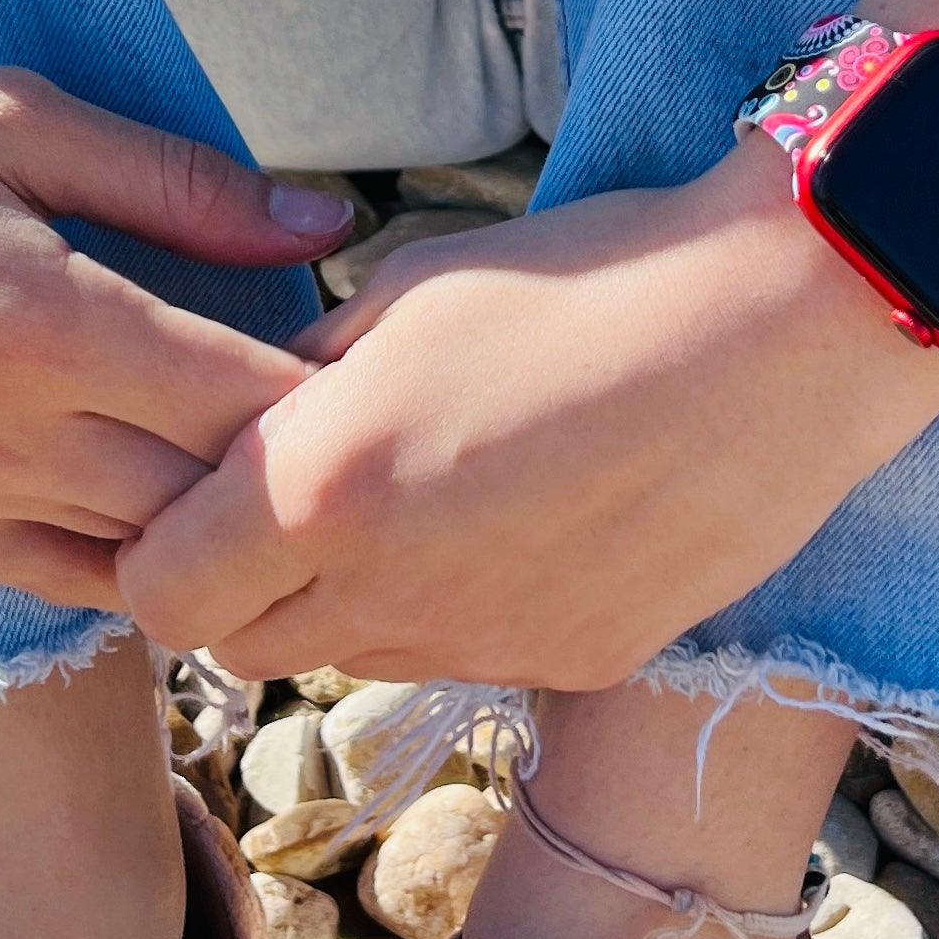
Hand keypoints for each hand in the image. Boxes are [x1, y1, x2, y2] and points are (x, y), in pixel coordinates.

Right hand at [0, 10, 349, 610]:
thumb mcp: (11, 114)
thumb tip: (331, 221)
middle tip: (373, 434)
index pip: (245, 408)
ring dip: (223, 531)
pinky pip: (50, 574)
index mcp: (40, 323)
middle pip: (207, 502)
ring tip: (291, 482)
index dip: (338, 402)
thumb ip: (177, 182)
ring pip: (139, 562)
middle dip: (301, 478)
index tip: (395, 368)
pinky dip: (129, 558)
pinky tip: (174, 513)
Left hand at [113, 136, 938, 686]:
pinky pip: (464, 655)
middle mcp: (391, 590)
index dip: (160, 547)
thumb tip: (255, 415)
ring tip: (419, 491)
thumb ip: (305, 374)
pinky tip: (519, 514)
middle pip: (243, 647)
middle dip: (238, 584)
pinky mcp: (573, 661)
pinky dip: (456, 604)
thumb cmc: (585, 277)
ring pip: (353, 659)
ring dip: (347, 597)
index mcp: (325, 485)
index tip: (193, 491)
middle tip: (288, 497)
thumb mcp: (409, 289)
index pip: (161, 593)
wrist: (778, 327)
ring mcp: (488, 642)